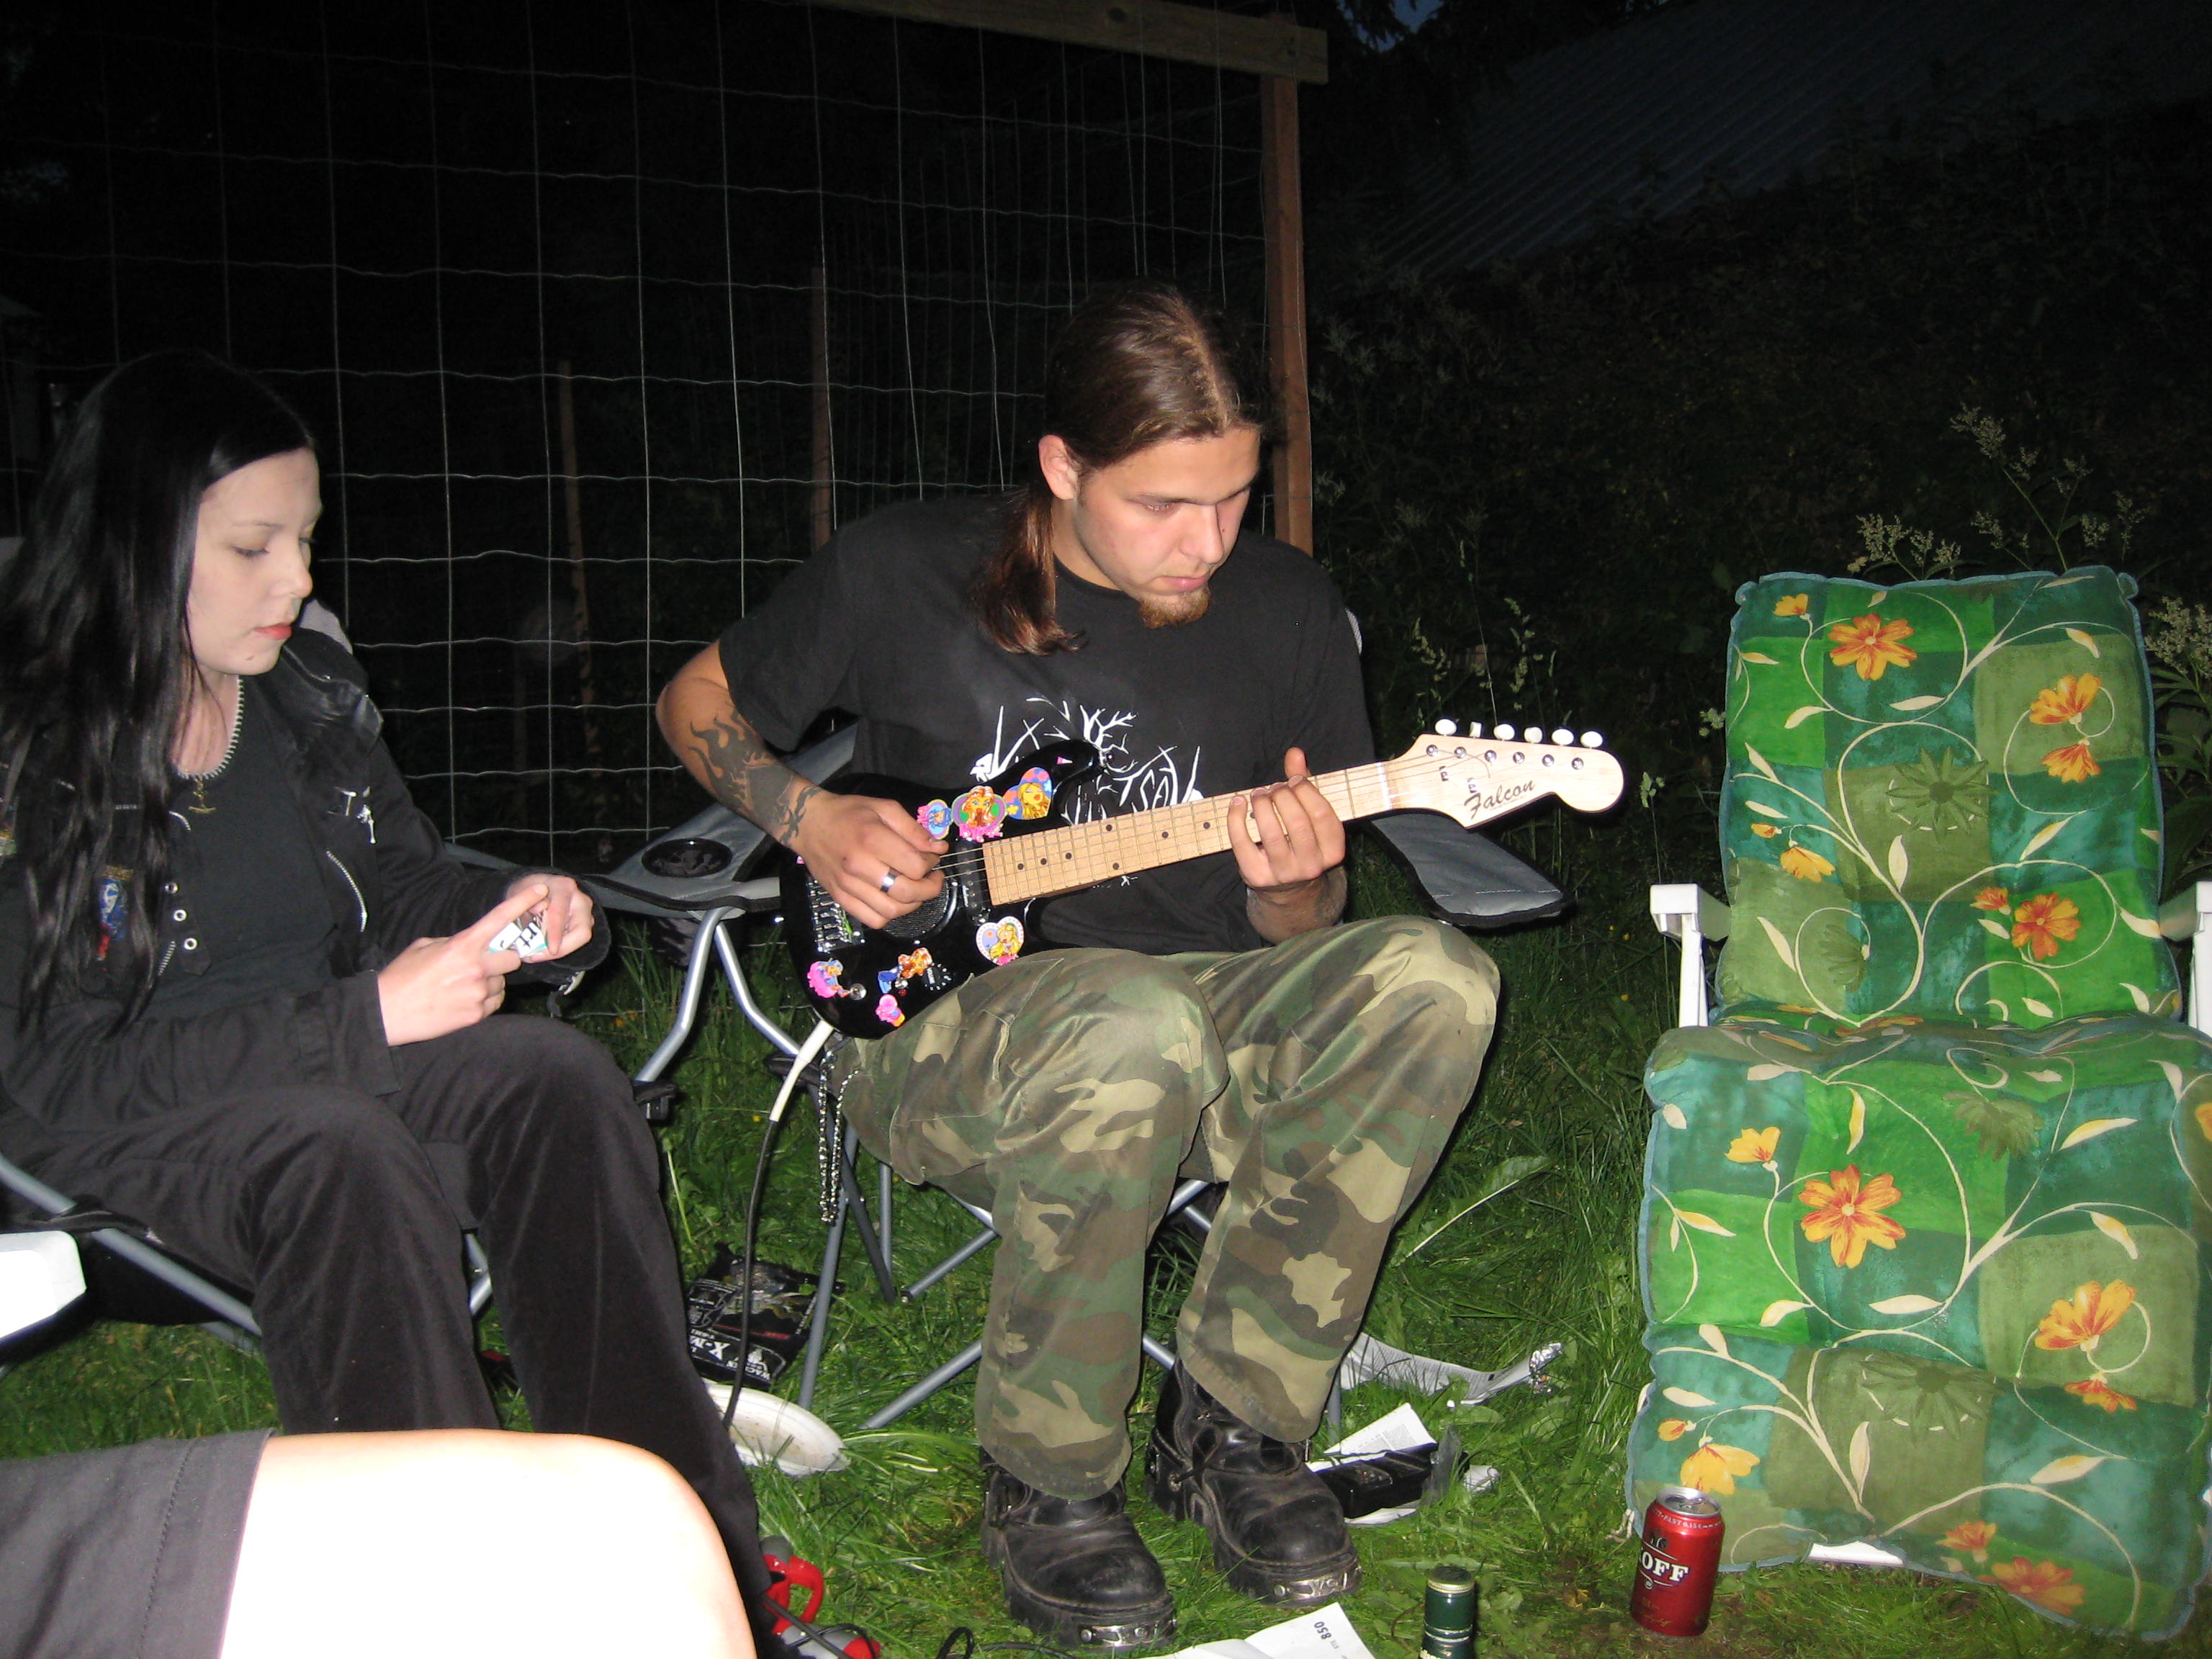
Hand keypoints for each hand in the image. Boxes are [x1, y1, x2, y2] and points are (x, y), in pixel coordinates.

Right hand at [376, 885, 542, 1046]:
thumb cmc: (402, 976)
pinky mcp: (476, 1015)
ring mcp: (477, 993)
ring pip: (502, 983)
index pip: (500, 919)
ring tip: (461, 987)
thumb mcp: (424, 946)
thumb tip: (473, 943)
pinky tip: (461, 1001)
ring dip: (489, 983)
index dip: (523, 902)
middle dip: (502, 960)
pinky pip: (494, 1003)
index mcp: (462, 945)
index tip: (542, 889)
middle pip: (513, 958)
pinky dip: (484, 1001)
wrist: (385, 1013)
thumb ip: (453, 941)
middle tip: (481, 965)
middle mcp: (476, 968)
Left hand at [507, 872, 594, 959]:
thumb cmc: (527, 891)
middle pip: (581, 930)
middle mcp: (579, 898)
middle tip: (540, 956)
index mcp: (563, 887)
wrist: (534, 888)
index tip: (550, 950)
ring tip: (539, 953)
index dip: (556, 934)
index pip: (561, 914)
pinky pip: (577, 940)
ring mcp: (585, 911)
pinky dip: (562, 947)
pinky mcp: (585, 922)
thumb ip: (525, 903)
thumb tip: (537, 911)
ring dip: (562, 949)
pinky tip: (545, 948)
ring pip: (582, 937)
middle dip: (563, 947)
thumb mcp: (519, 893)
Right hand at [788, 791, 945, 930]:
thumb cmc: (848, 812)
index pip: (915, 867)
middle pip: (907, 893)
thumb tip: (939, 848)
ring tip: (915, 890)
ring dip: (912, 904)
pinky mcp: (839, 898)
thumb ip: (913, 829)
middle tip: (933, 879)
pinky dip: (889, 915)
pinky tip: (892, 900)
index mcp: (872, 840)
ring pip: (891, 911)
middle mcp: (860, 866)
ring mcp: (848, 886)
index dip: (931, 865)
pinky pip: (872, 920)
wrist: (808, 823)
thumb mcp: (884, 808)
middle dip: (930, 889)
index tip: (931, 858)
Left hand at [1230, 748, 1347, 940]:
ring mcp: (1283, 874)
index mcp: (1333, 850)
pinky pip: (1242, 843)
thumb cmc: (1302, 841)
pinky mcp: (1257, 876)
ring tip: (1259, 794)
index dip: (1306, 790)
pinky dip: (1236, 818)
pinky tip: (1238, 802)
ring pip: (1271, 832)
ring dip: (1261, 804)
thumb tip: (1295, 753)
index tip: (1294, 780)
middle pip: (1296, 822)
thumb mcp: (1311, 816)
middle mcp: (1311, 866)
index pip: (1321, 815)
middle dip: (1282, 796)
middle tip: (1274, 788)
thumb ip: (1305, 784)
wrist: (1289, 889)